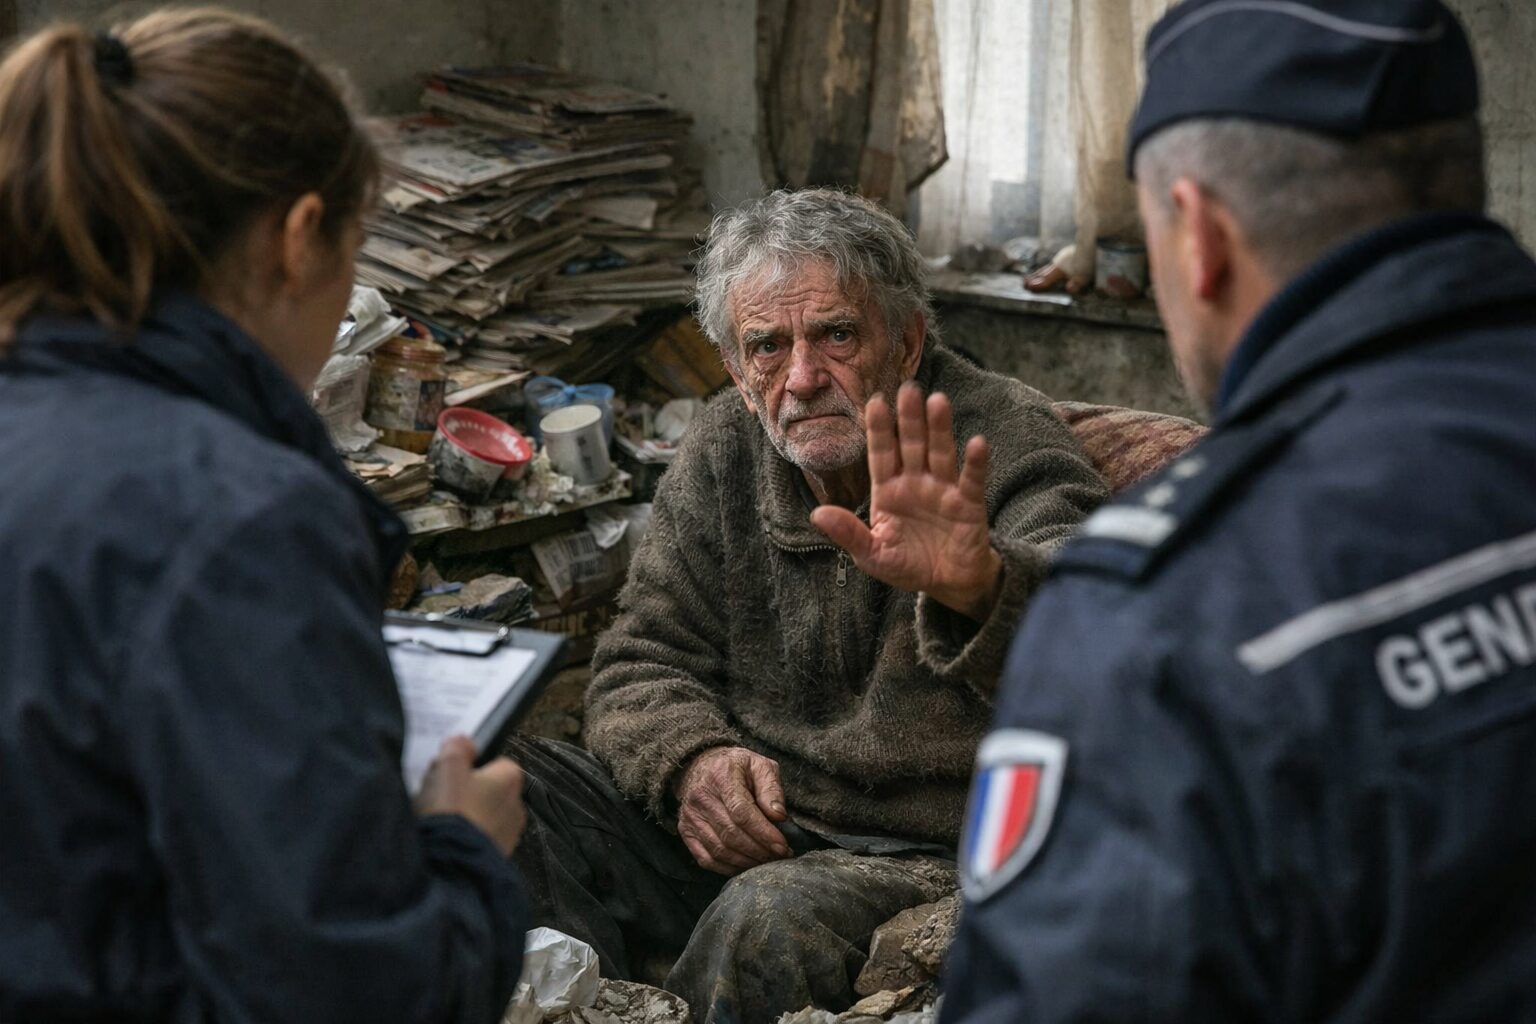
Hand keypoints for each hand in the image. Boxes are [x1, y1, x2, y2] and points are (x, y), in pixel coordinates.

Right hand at [415, 735, 526, 856]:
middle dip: (468, 793)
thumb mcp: (448, 768)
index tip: (451, 772)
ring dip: (466, 818)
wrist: (451, 865)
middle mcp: (516, 805)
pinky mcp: (497, 857)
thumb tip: (464, 741)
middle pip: (488, 791)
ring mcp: (508, 834)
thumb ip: (457, 748)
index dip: (471, 766)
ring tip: (440, 822)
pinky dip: (466, 839)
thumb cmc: (453, 811)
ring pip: (484, 817)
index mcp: (510, 778)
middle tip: (441, 798)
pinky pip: (479, 840)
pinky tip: (447, 841)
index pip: (495, 762)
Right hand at [673, 746, 790, 875]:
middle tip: (780, 856)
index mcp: (721, 776)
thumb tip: (779, 816)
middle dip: (760, 851)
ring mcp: (690, 817)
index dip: (764, 833)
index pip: (742, 812)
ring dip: (747, 862)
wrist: (700, 766)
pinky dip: (728, 868)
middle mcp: (701, 797)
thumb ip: (772, 789)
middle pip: (731, 834)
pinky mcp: (685, 831)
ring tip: (767, 861)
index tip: (783, 846)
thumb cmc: (736, 767)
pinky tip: (746, 865)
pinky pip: (707, 859)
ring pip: (720, 850)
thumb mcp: (759, 765)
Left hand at [812, 383, 1001, 620]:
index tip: (874, 402)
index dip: (878, 429)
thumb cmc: (908, 566)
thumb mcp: (872, 555)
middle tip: (908, 389)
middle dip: (909, 418)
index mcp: (888, 491)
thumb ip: (848, 534)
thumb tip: (816, 515)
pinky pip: (972, 480)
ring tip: (938, 401)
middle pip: (911, 445)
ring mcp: (943, 490)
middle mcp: (916, 483)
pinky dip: (975, 463)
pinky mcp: (969, 504)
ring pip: (940, 453)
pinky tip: (976, 443)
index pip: (881, 454)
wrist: (949, 584)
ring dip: (939, 428)